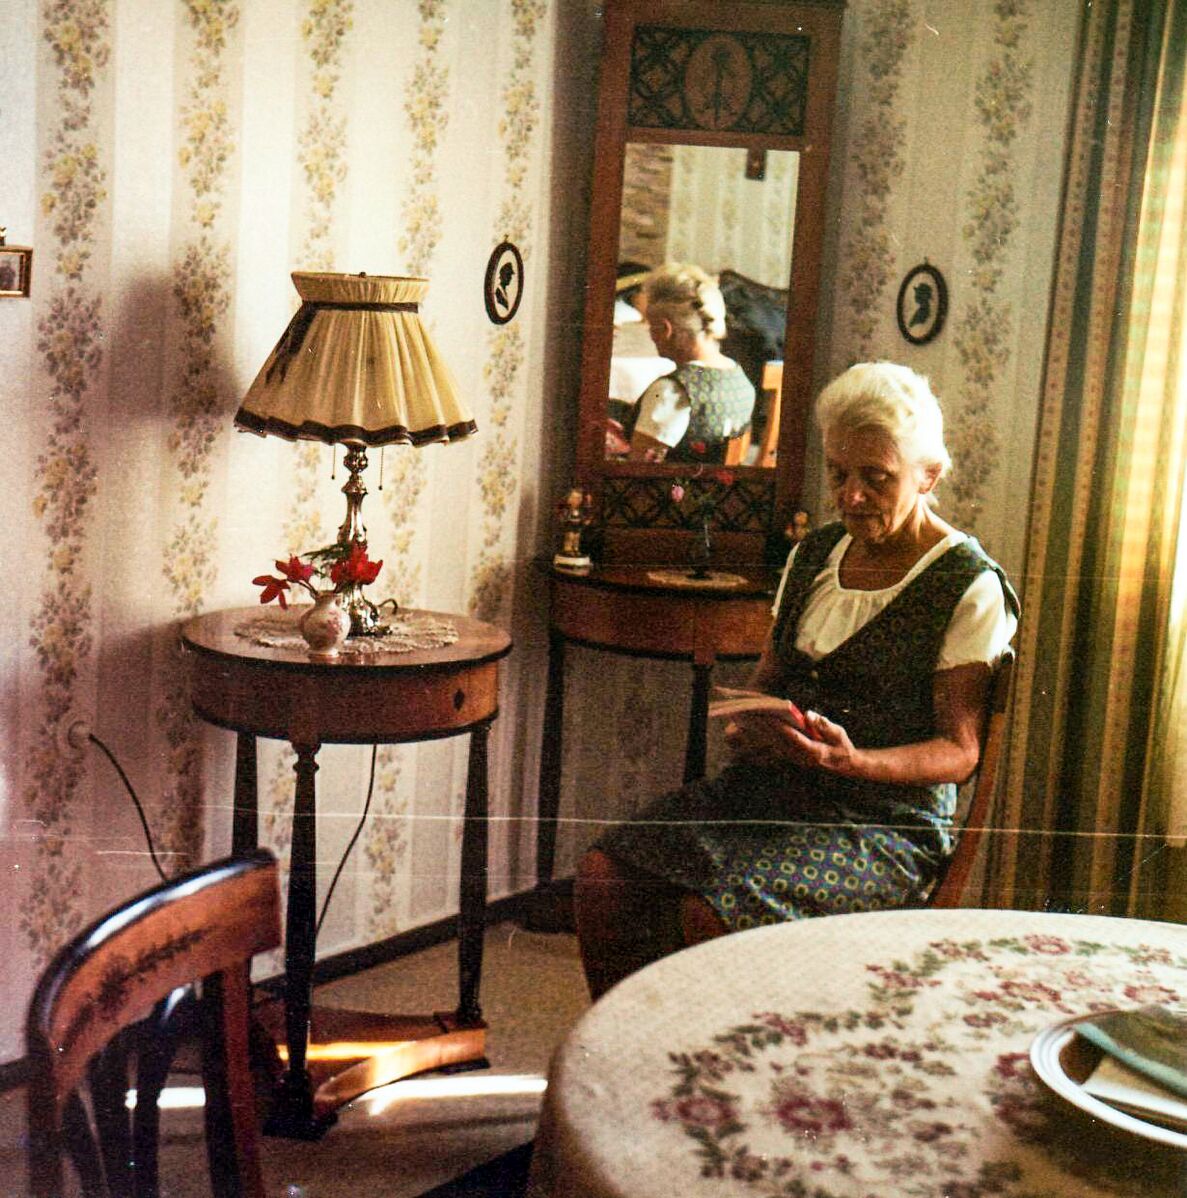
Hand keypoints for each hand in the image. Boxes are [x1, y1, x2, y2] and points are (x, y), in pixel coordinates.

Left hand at [726, 710, 858, 775]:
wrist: (843, 765)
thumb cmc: (841, 746)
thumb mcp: (839, 734)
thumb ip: (825, 725)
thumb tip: (809, 714)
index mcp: (813, 751)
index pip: (792, 737)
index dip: (779, 727)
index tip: (767, 716)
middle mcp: (800, 757)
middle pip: (776, 741)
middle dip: (761, 728)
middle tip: (747, 715)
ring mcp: (793, 759)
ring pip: (770, 746)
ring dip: (757, 735)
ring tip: (743, 721)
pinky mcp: (789, 758)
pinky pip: (770, 750)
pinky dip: (759, 741)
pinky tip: (748, 732)